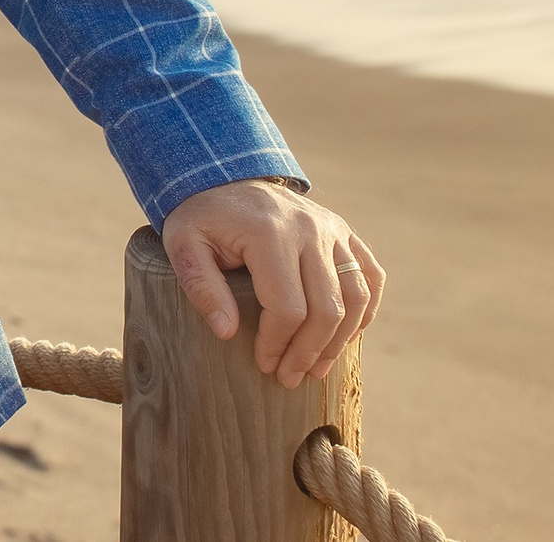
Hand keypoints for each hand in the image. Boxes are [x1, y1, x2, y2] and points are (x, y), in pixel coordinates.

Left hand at [162, 179, 384, 388]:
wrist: (224, 175)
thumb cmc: (201, 217)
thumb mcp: (182, 244)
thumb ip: (200, 286)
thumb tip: (226, 332)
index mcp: (270, 234)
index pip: (288, 307)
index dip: (278, 344)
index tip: (264, 365)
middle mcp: (310, 229)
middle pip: (327, 309)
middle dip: (309, 352)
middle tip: (289, 377)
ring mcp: (332, 229)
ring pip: (356, 297)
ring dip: (340, 341)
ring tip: (316, 368)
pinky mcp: (344, 231)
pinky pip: (371, 275)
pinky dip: (366, 310)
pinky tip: (346, 336)